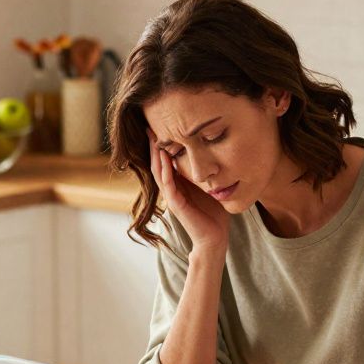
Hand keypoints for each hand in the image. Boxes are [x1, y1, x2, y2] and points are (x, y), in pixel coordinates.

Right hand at [147, 128, 229, 254]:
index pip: (165, 161)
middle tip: (149, 125)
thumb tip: (213, 154)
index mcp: (178, 184)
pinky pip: (168, 185)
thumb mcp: (209, 187)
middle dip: (153, 145)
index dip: (161, 145)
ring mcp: (172, 197)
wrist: (214, 238)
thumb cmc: (213, 213)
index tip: (159, 126)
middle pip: (157, 163)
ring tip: (153, 136)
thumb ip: (205, 174)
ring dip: (155, 154)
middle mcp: (171, 190)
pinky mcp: (177, 205)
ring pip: (159, 172)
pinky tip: (164, 157)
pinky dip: (165, 170)